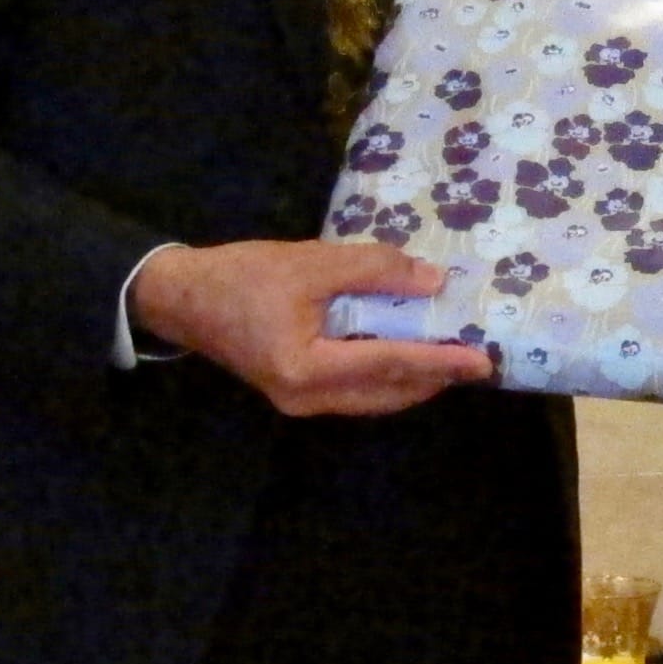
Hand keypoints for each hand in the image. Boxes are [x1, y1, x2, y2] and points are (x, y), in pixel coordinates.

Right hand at [129, 239, 490, 418]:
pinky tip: (403, 355)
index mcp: (307, 368)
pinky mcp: (294, 391)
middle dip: (433, 379)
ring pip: (371, 398)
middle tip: (475, 360)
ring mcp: (298, 401)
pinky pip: (353, 391)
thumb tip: (432, 282)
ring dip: (411, 380)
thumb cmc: (241, 276)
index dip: (439, 362)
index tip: (481, 361)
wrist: (180, 296)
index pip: (389, 365)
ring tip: (449, 359)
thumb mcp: (311, 262)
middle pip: (386, 393)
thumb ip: (374, 270)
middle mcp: (305, 398)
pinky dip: (384, 376)